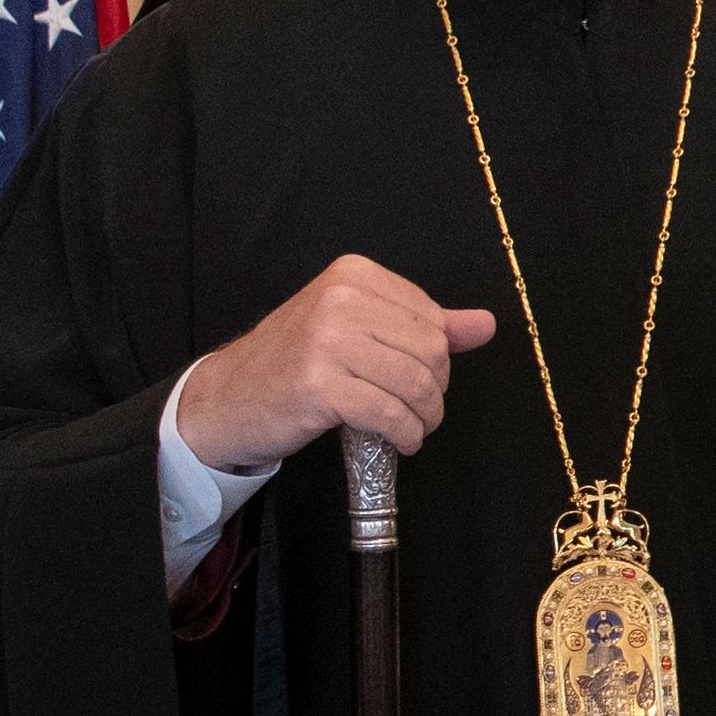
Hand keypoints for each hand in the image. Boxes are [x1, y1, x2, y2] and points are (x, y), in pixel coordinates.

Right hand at [176, 254, 495, 468]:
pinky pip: (389, 413)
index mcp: (352, 274)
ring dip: (425, 416)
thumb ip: (423, 323)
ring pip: (413, 381)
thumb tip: (486, 325)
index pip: (429, 314)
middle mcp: (340, 298)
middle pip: (429, 347)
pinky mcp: (320, 385)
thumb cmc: (296, 359)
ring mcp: (328, 340)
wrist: (228, 396)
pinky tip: (402, 440)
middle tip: (423, 408)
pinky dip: (406, 433)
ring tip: (416, 428)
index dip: (438, 354)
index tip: (424, 376)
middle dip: (436, 387)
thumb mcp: (357, 325)